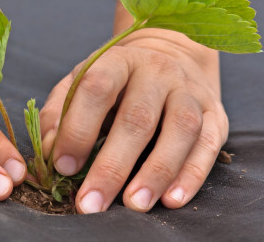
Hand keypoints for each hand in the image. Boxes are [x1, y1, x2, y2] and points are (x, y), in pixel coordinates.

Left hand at [40, 28, 228, 212]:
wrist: (168, 57)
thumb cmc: (115, 82)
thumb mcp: (80, 83)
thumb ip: (58, 112)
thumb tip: (48, 151)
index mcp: (118, 60)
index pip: (97, 87)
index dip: (78, 128)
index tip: (64, 166)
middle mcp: (157, 72)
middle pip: (138, 117)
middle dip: (112, 166)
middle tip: (91, 204)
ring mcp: (190, 91)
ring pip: (180, 130)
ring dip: (157, 172)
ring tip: (134, 205)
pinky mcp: (215, 114)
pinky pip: (209, 145)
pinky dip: (192, 174)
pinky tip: (172, 199)